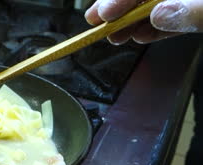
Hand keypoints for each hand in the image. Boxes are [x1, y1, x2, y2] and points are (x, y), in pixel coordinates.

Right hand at [84, 0, 202, 43]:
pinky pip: (173, 20)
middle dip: (118, 7)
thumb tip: (159, 15)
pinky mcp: (197, 16)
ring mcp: (191, 3)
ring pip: (155, 7)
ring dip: (131, 22)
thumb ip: (194, 11)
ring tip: (115, 36)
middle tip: (95, 20)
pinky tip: (140, 37)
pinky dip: (155, 30)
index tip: (104, 13)